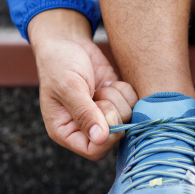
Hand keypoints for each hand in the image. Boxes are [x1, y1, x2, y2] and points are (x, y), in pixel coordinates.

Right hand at [29, 9, 137, 159]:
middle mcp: (87, 127)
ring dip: (119, 99)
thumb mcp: (69, 87)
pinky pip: (135, 104)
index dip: (108, 138)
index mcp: (66, 131)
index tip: (108, 114)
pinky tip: (111, 82)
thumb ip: (84, 113)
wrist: (68, 42)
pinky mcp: (118, 101)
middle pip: (116, 135)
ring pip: (128, 118)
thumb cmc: (59, 64)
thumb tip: (100, 138)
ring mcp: (105, 115)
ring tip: (101, 86)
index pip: (94, 151)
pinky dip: (127, 91)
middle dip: (112, 112)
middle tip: (99, 94)